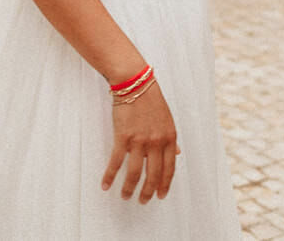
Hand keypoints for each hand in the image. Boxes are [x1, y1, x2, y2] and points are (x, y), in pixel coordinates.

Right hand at [103, 80, 179, 202]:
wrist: (134, 82)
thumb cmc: (151, 99)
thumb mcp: (167, 119)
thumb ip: (171, 138)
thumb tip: (177, 153)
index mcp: (169, 138)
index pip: (169, 168)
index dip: (164, 184)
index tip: (160, 195)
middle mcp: (156, 142)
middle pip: (153, 175)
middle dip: (148, 192)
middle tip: (143, 201)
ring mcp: (139, 141)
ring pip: (135, 173)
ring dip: (129, 188)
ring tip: (125, 196)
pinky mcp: (122, 138)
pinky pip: (116, 162)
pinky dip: (110, 176)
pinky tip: (106, 185)